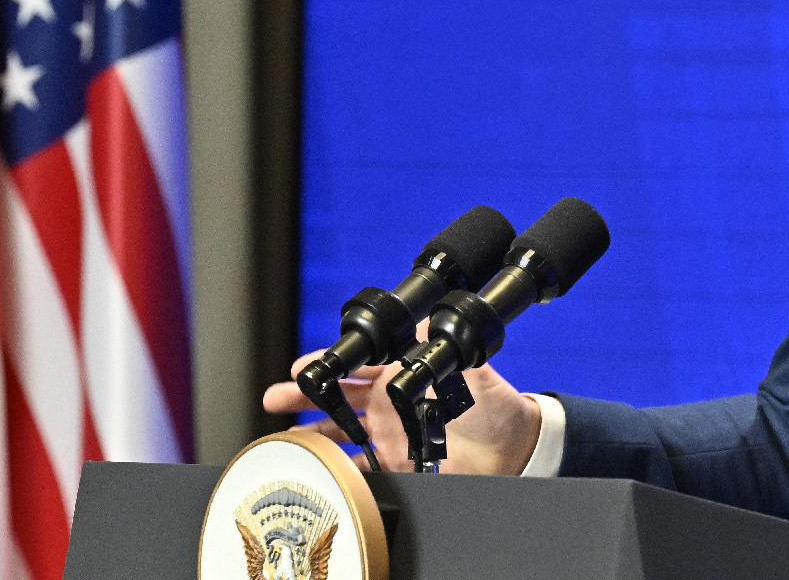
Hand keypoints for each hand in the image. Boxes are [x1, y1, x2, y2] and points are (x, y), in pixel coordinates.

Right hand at [262, 349, 542, 474]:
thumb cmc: (495, 405)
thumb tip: (424, 319)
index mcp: (404, 375)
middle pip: (338, 398)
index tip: (301, 369)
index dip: (329, 365)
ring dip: (313, 434)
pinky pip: (360, 468)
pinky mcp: (397, 465)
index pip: (358, 365)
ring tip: (284, 437)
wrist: (514, 449)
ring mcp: (390, 435)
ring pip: (341, 433)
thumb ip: (446, 348)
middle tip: (275, 398)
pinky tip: (319, 469)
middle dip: (304, 397)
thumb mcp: (472, 370)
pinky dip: (339, 469)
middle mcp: (391, 404)